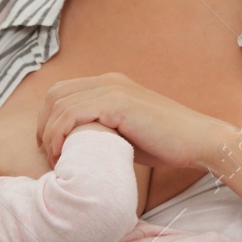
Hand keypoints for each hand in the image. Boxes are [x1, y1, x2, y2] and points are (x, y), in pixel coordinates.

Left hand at [37, 71, 236, 169]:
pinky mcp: (118, 103)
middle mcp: (109, 81)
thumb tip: (77, 144)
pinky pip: (72, 114)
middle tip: (47, 155)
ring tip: (55, 160)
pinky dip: (60, 135)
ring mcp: (113, 89)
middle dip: (43, 126)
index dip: (48, 119)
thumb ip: (103, 128)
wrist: (198, 141)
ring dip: (50, 134)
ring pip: (60, 104)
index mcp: (110, 84)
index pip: (62, 92)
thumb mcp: (127, 132)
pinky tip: (63, 154)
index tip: (49, 148)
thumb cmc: (166, 144)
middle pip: (54, 94)